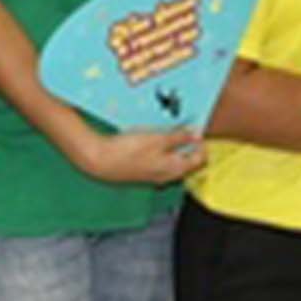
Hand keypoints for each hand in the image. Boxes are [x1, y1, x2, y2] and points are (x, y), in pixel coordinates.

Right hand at [68, 126, 205, 185]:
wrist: (100, 161)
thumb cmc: (128, 151)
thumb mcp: (158, 139)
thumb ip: (180, 137)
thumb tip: (196, 134)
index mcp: (175, 169)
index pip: (199, 159)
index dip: (201, 143)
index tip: (196, 128)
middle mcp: (167, 175)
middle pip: (186, 159)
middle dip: (186, 142)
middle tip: (182, 126)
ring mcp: (154, 174)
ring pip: (171, 159)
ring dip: (172, 144)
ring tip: (166, 129)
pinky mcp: (142, 170)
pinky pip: (158, 159)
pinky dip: (159, 148)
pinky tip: (150, 136)